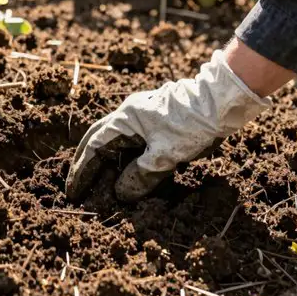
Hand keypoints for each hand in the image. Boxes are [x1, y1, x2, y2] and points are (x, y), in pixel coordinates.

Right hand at [66, 49, 269, 202]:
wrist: (221, 102)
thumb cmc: (192, 125)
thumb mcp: (165, 156)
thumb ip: (140, 176)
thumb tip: (121, 193)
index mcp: (126, 118)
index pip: (95, 146)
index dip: (83, 170)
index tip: (75, 191)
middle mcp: (130, 112)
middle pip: (99, 138)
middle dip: (88, 163)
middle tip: (80, 186)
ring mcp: (143, 113)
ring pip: (117, 139)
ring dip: (107, 161)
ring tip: (101, 184)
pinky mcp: (157, 119)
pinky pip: (132, 140)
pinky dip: (125, 157)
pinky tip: (128, 171)